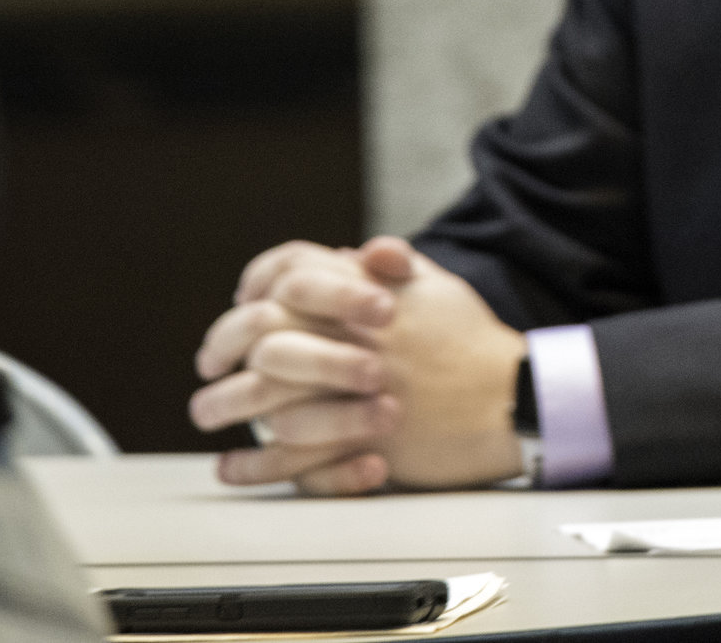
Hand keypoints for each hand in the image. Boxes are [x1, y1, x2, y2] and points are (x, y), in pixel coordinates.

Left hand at [192, 238, 527, 493]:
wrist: (512, 396)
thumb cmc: (476, 343)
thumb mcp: (437, 287)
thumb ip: (393, 267)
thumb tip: (354, 254)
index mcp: (365, 297)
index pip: (290, 272)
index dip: (256, 283)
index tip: (242, 300)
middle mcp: (348, 338)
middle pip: (260, 333)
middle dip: (221, 346)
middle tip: (210, 364)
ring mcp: (347, 391)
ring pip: (262, 398)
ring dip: (224, 405)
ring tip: (208, 412)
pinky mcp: (354, 441)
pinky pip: (287, 457)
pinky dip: (253, 464)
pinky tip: (233, 466)